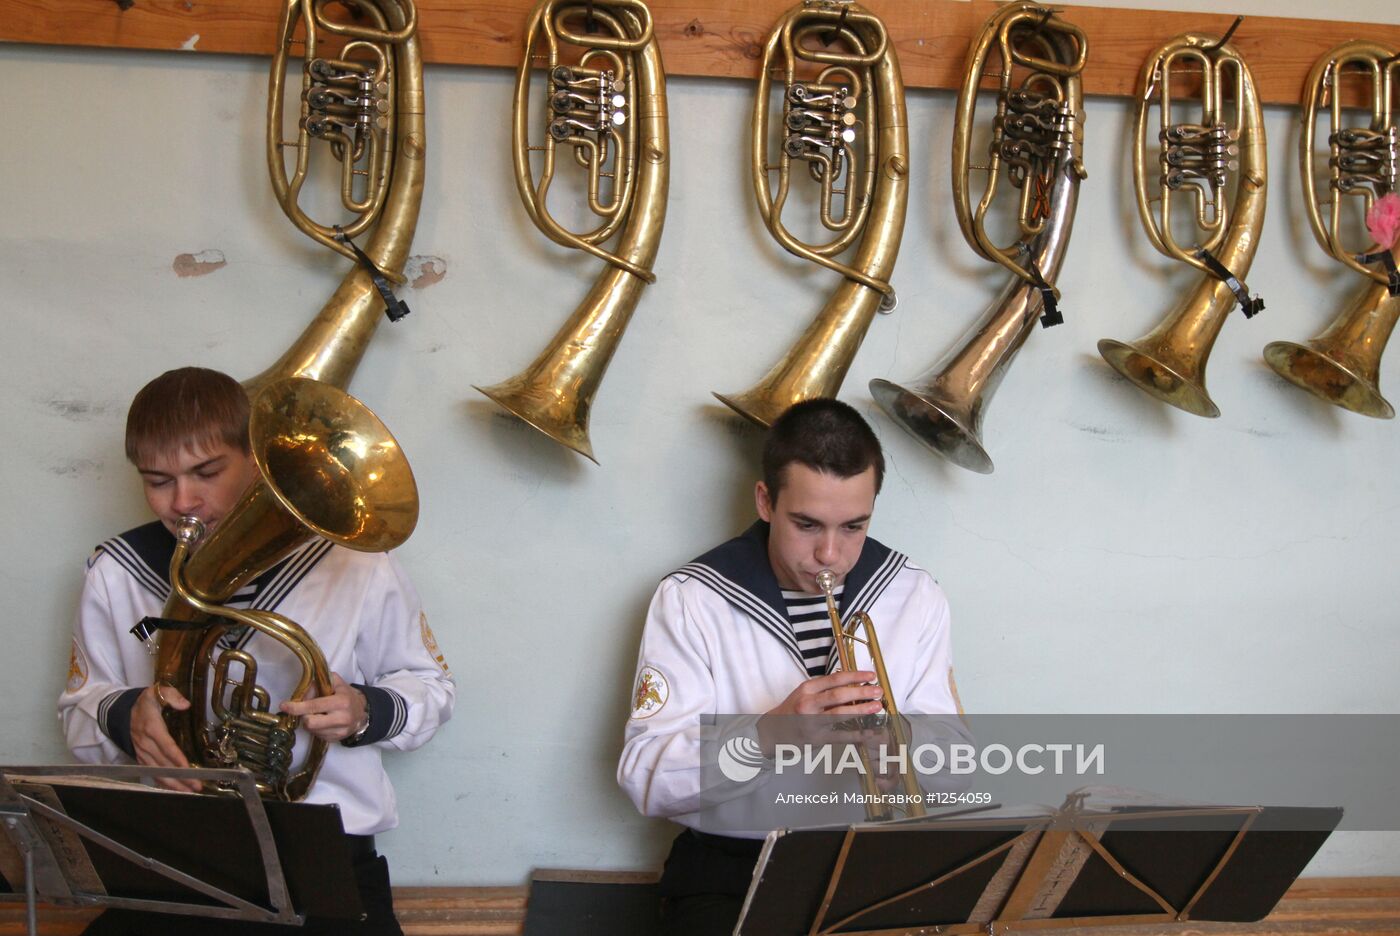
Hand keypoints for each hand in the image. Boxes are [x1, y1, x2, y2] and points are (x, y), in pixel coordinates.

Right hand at [131, 685, 201, 792]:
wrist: (121, 712)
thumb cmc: (144, 703)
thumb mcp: (156, 692)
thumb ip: (171, 696)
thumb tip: (185, 704)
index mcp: (152, 728)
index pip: (166, 746)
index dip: (177, 758)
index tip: (189, 768)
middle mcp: (146, 744)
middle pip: (164, 764)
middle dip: (180, 776)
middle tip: (196, 786)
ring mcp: (142, 753)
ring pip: (158, 772)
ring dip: (173, 783)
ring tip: (189, 791)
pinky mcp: (141, 759)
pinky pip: (152, 773)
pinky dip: (163, 782)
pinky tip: (175, 789)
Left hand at [280, 673, 366, 742]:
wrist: (362, 712)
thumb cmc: (346, 695)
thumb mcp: (336, 683)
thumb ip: (318, 684)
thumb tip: (301, 694)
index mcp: (341, 702)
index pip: (314, 706)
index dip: (296, 707)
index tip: (284, 706)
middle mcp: (341, 718)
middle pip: (309, 722)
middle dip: (304, 716)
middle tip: (307, 710)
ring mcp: (339, 731)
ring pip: (312, 730)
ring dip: (310, 722)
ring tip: (319, 715)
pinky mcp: (336, 739)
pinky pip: (317, 735)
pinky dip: (316, 728)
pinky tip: (323, 722)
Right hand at [757, 671, 883, 754]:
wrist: (773, 732)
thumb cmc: (792, 710)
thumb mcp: (803, 693)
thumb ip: (824, 689)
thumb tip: (854, 684)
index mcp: (807, 689)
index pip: (834, 679)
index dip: (855, 676)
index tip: (871, 675)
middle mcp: (808, 704)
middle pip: (838, 695)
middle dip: (861, 692)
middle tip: (877, 690)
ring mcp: (811, 722)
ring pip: (840, 714)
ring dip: (861, 710)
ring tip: (876, 706)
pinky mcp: (816, 739)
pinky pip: (840, 736)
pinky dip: (856, 734)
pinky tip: (868, 731)